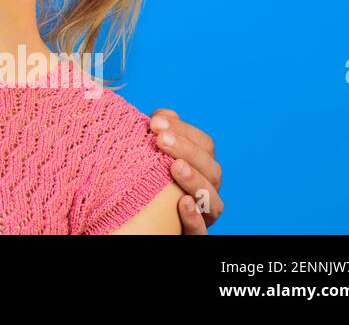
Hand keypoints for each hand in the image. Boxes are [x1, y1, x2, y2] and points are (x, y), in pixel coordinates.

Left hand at [149, 108, 222, 233]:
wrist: (135, 222)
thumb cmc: (144, 183)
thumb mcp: (149, 157)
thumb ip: (159, 136)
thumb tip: (163, 114)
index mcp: (200, 168)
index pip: (204, 145)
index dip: (184, 130)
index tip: (155, 121)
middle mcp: (207, 191)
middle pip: (211, 169)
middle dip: (188, 150)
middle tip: (161, 139)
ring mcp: (203, 215)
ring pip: (213, 200)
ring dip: (195, 180)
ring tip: (175, 166)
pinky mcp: (192, 235)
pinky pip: (200, 231)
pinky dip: (194, 217)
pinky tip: (182, 203)